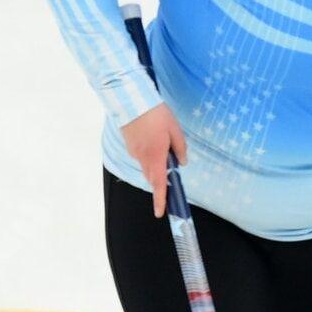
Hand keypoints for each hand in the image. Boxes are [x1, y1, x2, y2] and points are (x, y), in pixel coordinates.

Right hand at [121, 103, 186, 217]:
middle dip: (160, 183)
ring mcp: (134, 152)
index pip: (159, 184)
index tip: (160, 212)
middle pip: (153, 177)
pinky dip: (149, 156)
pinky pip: (141, 156)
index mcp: (156, 156)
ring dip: (156, 166)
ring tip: (164, 148)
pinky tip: (154, 141)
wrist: (131, 99)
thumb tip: (181, 163)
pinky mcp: (130, 145)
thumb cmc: (156, 114)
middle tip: (170, 181)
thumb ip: (180, 149)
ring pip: (147, 167)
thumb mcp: (175, 130)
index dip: (160, 199)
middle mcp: (142, 157)